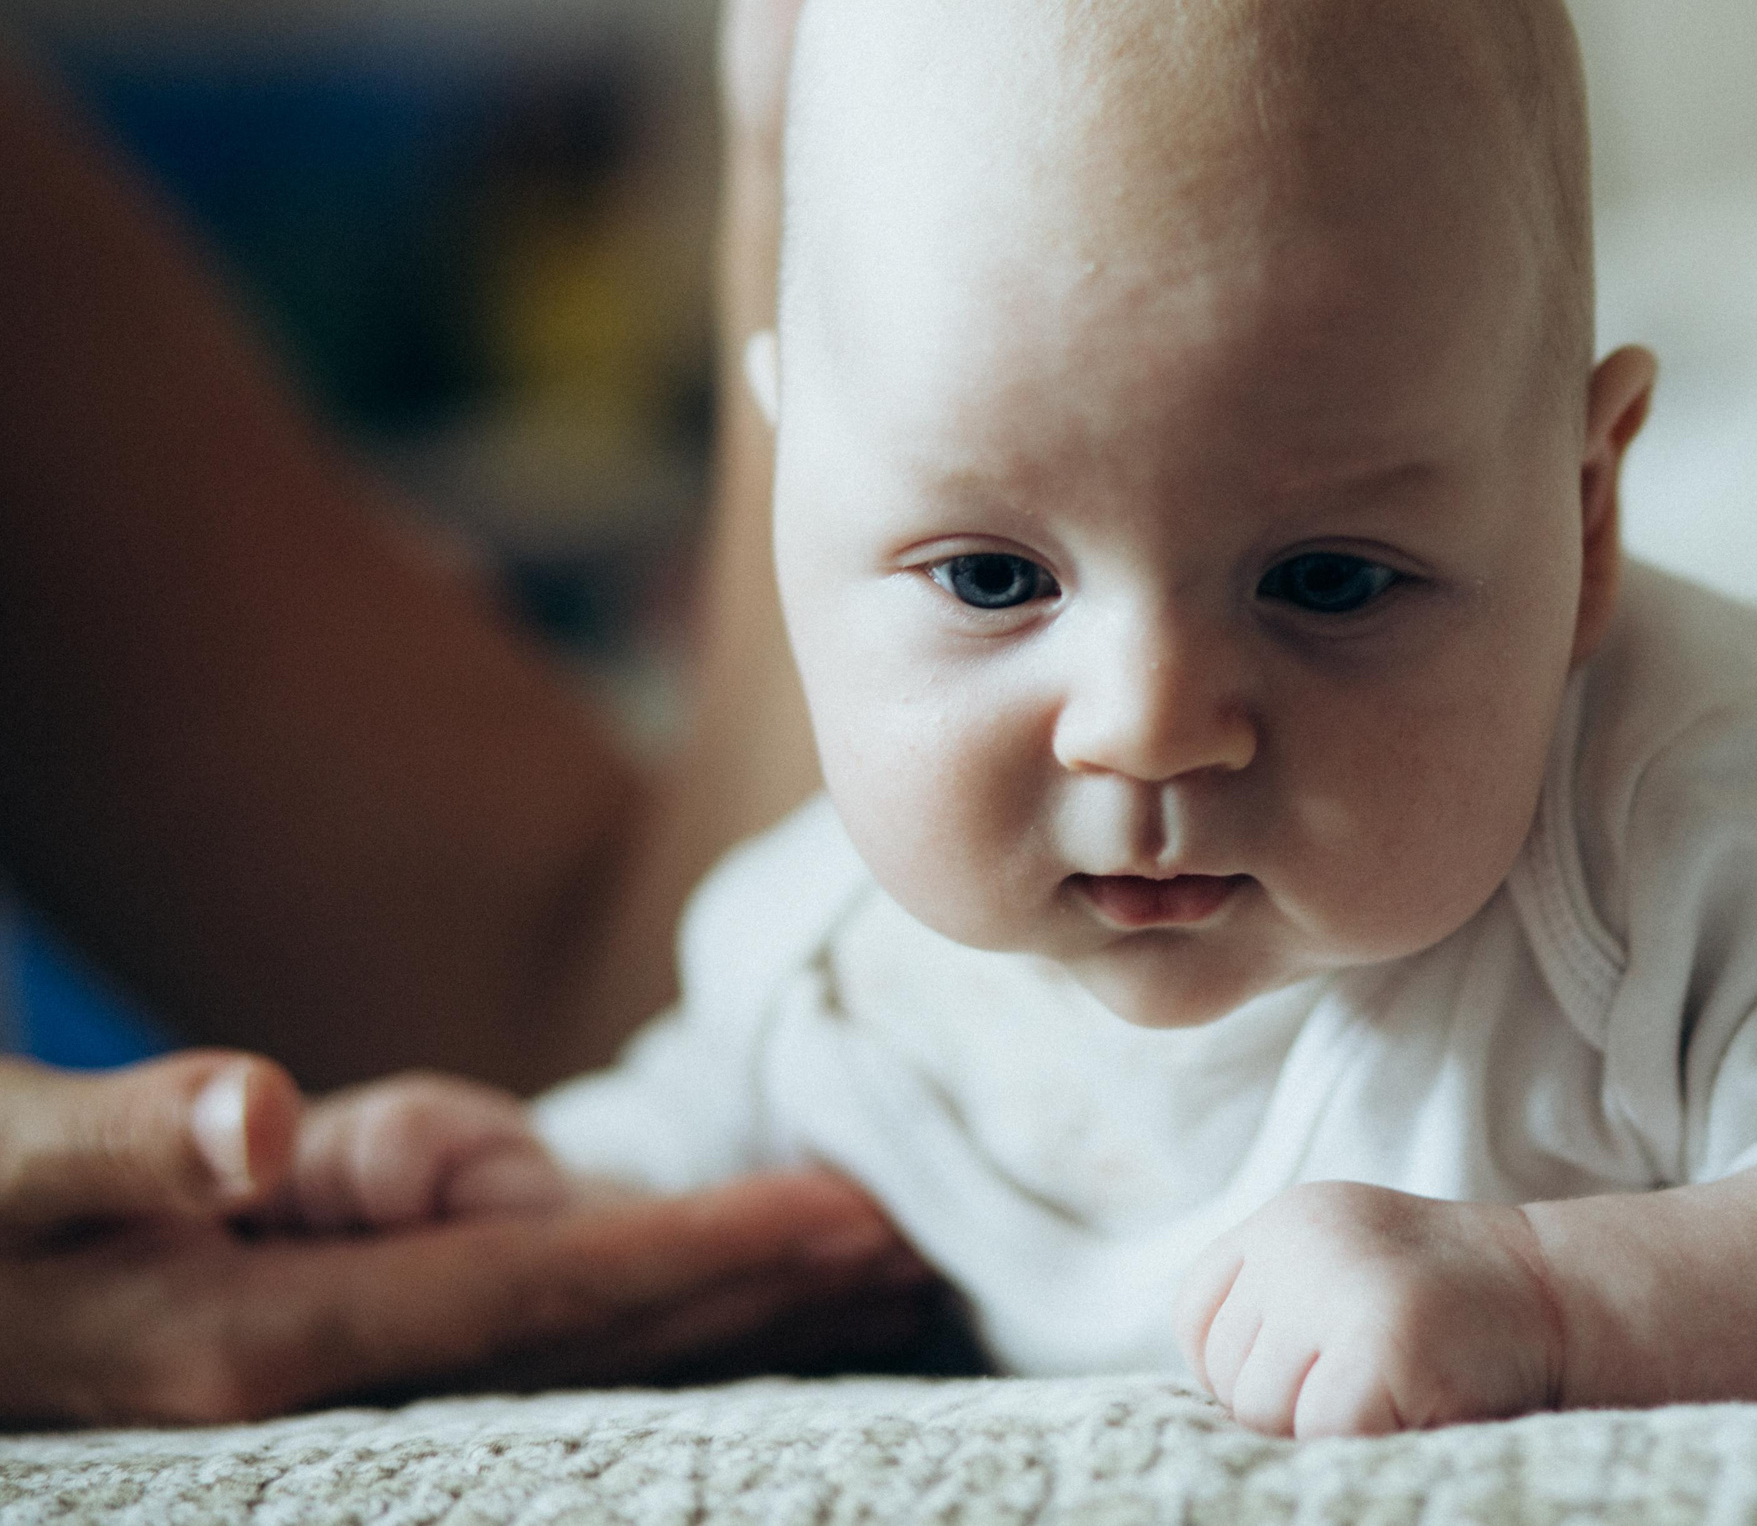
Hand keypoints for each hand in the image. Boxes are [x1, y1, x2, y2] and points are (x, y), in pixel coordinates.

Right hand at [0, 1053, 939, 1426]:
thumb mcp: (5, 1165)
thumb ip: (125, 1139)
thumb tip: (251, 1117)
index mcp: (262, 1343)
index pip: (539, 1294)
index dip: (698, 1255)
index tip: (838, 1218)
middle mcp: (330, 1390)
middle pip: (598, 1339)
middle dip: (760, 1293)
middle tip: (913, 1245)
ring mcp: (346, 1392)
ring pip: (585, 1352)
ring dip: (733, 1311)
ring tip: (869, 1272)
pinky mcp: (346, 1358)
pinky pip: (537, 1342)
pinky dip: (651, 1309)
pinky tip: (728, 1290)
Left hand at [1174, 1180, 1563, 1438]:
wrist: (1566, 1298)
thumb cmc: (1453, 1319)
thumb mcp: (1347, 1282)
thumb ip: (1277, 1316)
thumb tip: (1204, 1415)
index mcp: (1286, 1220)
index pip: (1199, 1322)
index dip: (1249, 1372)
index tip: (1320, 1373)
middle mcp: (1299, 1239)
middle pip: (1230, 1376)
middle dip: (1292, 1408)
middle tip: (1379, 1385)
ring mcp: (1337, 1282)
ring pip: (1265, 1414)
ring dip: (1325, 1432)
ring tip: (1399, 1392)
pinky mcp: (1379, 1336)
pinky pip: (1323, 1434)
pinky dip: (1365, 1445)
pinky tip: (1414, 1409)